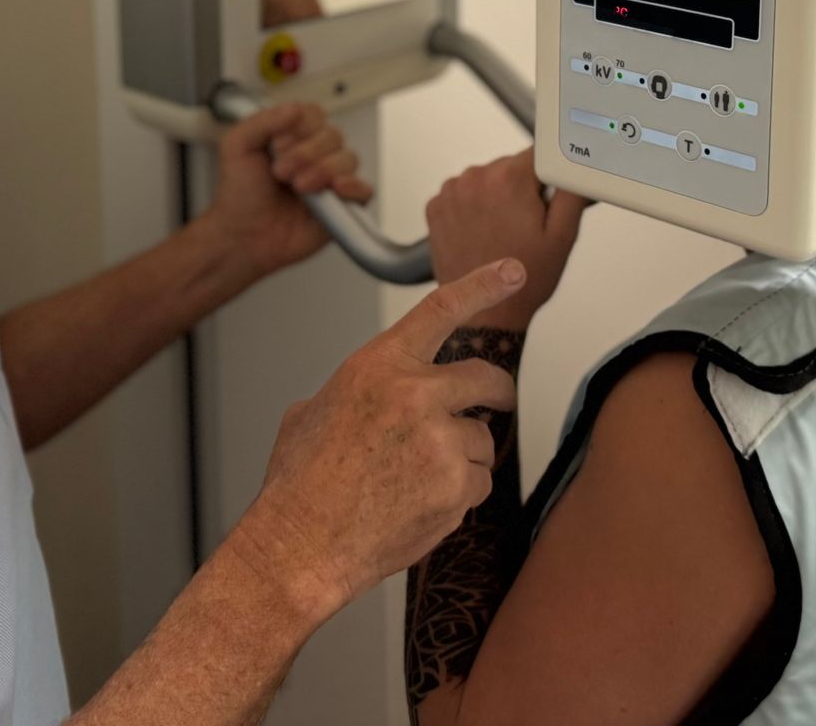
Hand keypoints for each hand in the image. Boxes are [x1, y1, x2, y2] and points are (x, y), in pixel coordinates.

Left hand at [204, 103, 372, 279]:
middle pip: (333, 136)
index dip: (299, 127)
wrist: (242, 237)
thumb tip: (294, 109)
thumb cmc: (239, 197)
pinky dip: (354, 187)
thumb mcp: (236, 147)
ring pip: (348, 159)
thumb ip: (263, 121)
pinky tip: (334, 189)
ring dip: (323, 170)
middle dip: (306, 153)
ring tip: (299, 187)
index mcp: (293, 137)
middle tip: (282, 172)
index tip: (277, 145)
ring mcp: (329, 180)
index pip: (314, 115)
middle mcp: (314, 156)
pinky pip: (364, 190)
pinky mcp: (342, 206)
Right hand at [229, 260, 528, 620]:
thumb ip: (358, 391)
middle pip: (485, 378)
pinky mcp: (456, 486)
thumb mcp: (313, 411)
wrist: (301, 544)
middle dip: (498, 391)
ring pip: (481, 440)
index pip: (442, 309)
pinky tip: (418, 506)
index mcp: (379, 365)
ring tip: (412, 481)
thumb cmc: (300, 483)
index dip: (483, 285)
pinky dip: (459, 496)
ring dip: (462, 458)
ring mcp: (440, 440)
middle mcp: (415, 394)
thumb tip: (373, 396)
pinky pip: (479, 483)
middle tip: (498, 400)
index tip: (514, 271)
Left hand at [425, 150, 587, 329]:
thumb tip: (577, 166)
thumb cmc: (523, 279)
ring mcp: (451, 192)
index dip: (548, 177)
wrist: (485, 310)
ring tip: (503, 233)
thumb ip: (573, 190)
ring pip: (486, 181)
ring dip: (496, 199)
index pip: (538, 153)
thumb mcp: (563, 235)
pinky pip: (463, 195)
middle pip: (510, 167)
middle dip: (522, 190)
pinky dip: (473, 209)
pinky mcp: (436, 206)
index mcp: (508, 179)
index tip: (546, 199)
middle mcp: (475, 178)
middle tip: (526, 226)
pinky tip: (483, 233)